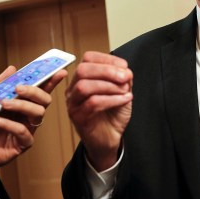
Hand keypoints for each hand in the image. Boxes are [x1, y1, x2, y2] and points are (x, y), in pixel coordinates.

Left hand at [0, 65, 66, 173]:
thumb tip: (12, 69)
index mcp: (24, 104)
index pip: (41, 90)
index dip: (52, 81)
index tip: (59, 71)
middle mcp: (29, 116)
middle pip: (45, 101)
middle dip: (35, 91)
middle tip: (19, 88)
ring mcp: (28, 130)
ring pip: (37, 114)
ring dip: (21, 105)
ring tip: (4, 104)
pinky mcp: (23, 144)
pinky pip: (23, 131)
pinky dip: (8, 123)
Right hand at [65, 51, 132, 170]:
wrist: (109, 139)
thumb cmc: (112, 114)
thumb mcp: (121, 91)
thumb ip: (122, 78)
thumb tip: (125, 70)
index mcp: (82, 78)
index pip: (88, 59)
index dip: (107, 59)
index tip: (125, 67)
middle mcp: (73, 89)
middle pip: (83, 70)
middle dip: (107, 71)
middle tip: (126, 77)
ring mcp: (73, 104)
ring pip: (84, 86)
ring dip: (109, 86)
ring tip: (125, 91)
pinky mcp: (78, 118)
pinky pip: (92, 104)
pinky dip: (112, 100)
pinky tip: (124, 100)